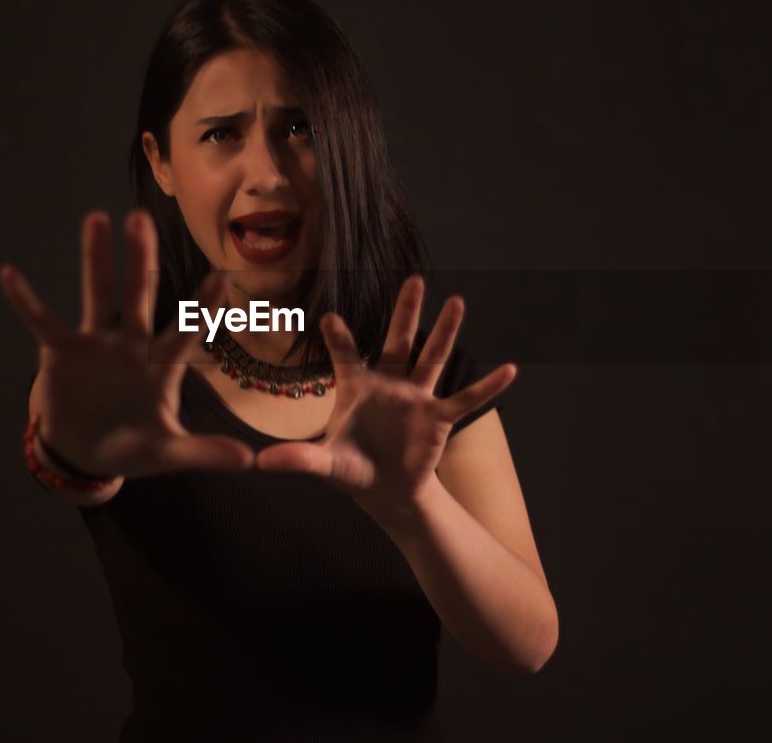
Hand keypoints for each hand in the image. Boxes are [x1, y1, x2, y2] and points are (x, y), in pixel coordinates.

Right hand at [0, 209, 254, 479]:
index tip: (221, 276)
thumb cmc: (134, 444)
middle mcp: (132, 343)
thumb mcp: (169, 452)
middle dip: (141, 258)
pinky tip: (10, 274)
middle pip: (140, 294)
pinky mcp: (62, 352)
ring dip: (95, 258)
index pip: (187, 329)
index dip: (203, 306)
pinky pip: (43, 321)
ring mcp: (97, 343)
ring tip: (96, 218)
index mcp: (162, 363)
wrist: (87, 453)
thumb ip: (204, 451)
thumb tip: (248, 460)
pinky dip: (26, 301)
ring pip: (97, 293)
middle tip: (141, 218)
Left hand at [254, 276, 516, 519]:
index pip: (345, 355)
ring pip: (432, 358)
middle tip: (413, 280)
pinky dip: (487, 386)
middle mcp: (389, 384)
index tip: (328, 318)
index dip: (338, 338)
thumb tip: (261, 463)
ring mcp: (416, 398)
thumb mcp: (324, 464)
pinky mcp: (438, 419)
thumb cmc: (352, 469)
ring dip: (444, 332)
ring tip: (457, 302)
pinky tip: (509, 370)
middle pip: (398, 340)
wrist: (385, 491)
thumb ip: (299, 459)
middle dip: (405, 312)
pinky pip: (465, 400)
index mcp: (357, 388)